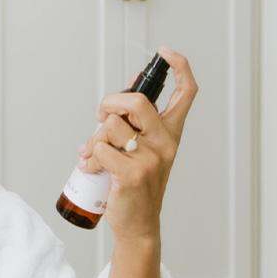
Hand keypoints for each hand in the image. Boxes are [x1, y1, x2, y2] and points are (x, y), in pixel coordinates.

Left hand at [77, 45, 198, 241]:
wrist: (137, 224)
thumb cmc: (134, 184)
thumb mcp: (141, 151)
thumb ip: (132, 126)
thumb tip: (113, 102)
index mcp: (171, 133)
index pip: (186, 93)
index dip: (179, 67)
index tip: (165, 53)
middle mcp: (165, 142)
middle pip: (136, 101)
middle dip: (109, 103)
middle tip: (101, 118)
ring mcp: (150, 158)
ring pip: (111, 126)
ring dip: (95, 138)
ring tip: (95, 154)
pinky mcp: (132, 173)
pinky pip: (100, 149)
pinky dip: (89, 157)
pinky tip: (92, 168)